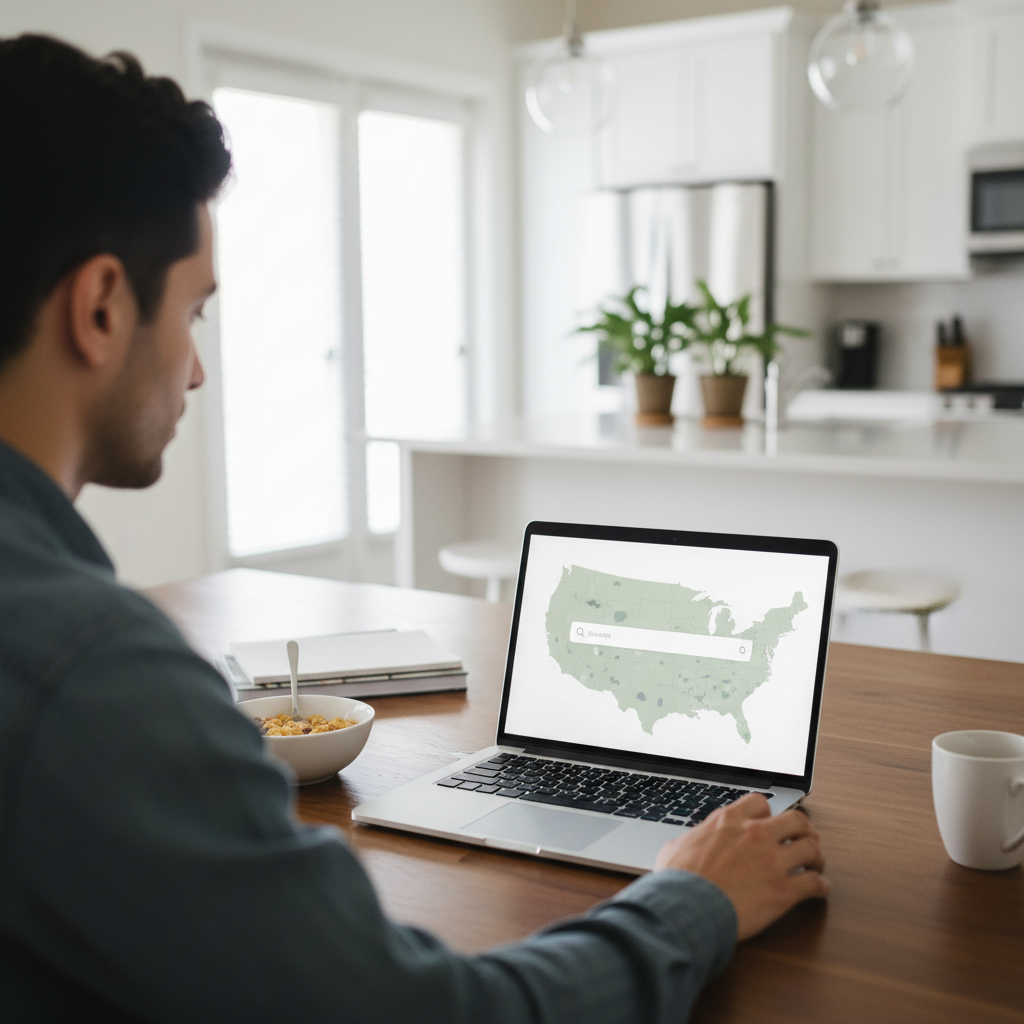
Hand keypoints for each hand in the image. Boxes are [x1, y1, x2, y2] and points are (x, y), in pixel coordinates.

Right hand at [654, 793, 828, 940]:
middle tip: (805, 840)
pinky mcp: (782, 891)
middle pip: (796, 820)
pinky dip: (821, 887)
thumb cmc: (678, 882)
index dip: (768, 814)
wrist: (685, 909)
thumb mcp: (674, 849)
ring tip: (815, 866)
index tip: (769, 824)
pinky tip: (819, 891)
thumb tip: (681, 846)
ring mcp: (771, 862)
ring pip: (811, 849)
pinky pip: (814, 883)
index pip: (760, 803)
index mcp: (728, 822)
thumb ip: (689, 841)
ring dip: (816, 858)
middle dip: (804, 830)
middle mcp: (755, 835)